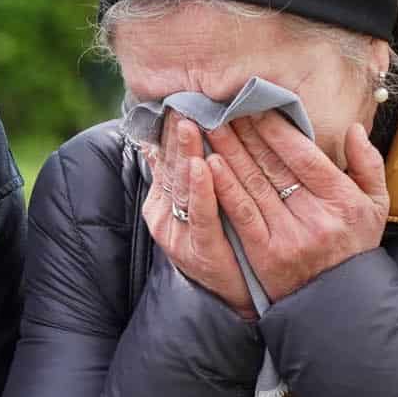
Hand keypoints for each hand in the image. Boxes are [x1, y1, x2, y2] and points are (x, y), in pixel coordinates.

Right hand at [140, 113, 255, 315]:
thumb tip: (163, 136)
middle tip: (183, 105)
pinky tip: (204, 166)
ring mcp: (179, 235)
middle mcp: (164, 216)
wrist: (236, 295)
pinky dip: (201, 190)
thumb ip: (182, 173)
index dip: (171, 129)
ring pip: (180, 188)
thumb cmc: (221, 242)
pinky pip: (200, 216)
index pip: (164, 157)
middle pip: (169, 168)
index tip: (179, 101)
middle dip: (176, 136)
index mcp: (162, 201)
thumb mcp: (198, 205)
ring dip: (184, 155)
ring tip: (189, 126)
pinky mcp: (200, 251)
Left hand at [205, 110, 390, 299]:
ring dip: (228, 152)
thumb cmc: (355, 246)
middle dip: (246, 133)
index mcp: (341, 199)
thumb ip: (368, 164)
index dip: (277, 130)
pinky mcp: (265, 254)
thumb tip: (353, 129)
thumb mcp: (376, 205)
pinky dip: (224, 188)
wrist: (339, 301)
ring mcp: (288, 236)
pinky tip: (208, 164)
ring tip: (210, 126)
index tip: (256, 107)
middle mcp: (315, 216)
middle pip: (274, 166)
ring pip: (253, 185)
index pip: (304, 156)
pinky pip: (241, 214)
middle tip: (223, 107)